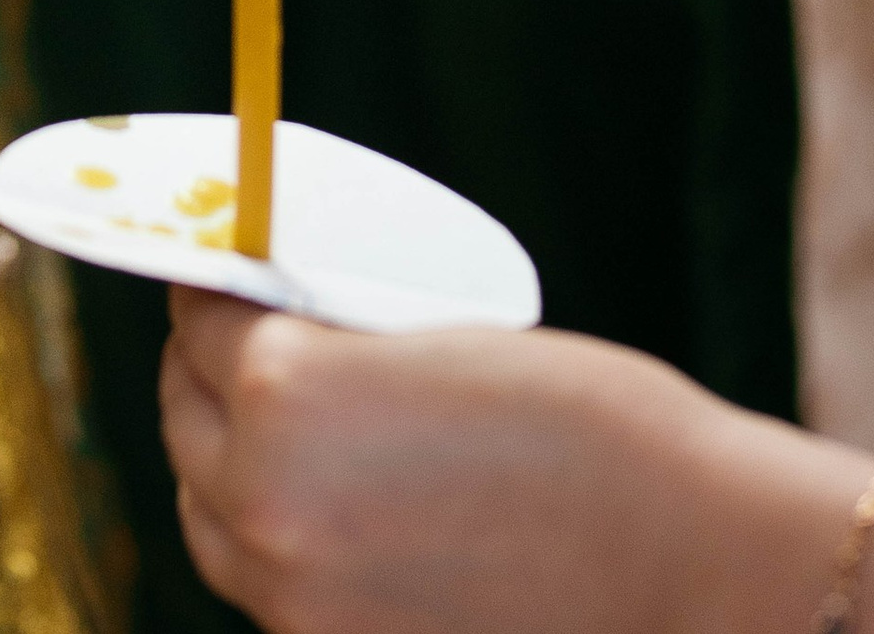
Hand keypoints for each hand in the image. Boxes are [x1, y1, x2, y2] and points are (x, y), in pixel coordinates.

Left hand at [159, 295, 856, 633]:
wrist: (691, 564)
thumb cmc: (587, 423)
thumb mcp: (434, 337)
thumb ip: (336, 342)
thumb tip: (269, 322)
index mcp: (281, 392)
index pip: (196, 321)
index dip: (206, 288)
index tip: (219, 274)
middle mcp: (266, 504)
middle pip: (183, 424)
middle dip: (203, 374)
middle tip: (236, 341)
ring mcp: (299, 605)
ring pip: (212, 521)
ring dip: (227, 467)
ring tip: (278, 432)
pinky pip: (270, 595)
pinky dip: (280, 549)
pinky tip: (331, 518)